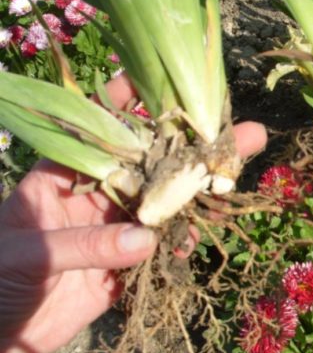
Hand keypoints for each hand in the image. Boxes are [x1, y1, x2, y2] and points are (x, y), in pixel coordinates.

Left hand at [0, 76, 266, 352]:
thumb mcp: (29, 254)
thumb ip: (87, 244)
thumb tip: (147, 238)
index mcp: (64, 178)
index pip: (103, 131)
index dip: (134, 105)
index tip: (173, 86)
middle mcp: (96, 196)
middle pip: (151, 166)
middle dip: (193, 149)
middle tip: (243, 134)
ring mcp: (113, 230)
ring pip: (163, 206)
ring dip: (197, 195)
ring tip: (235, 182)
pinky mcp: (123, 266)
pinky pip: (160, 248)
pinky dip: (180, 242)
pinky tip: (198, 235)